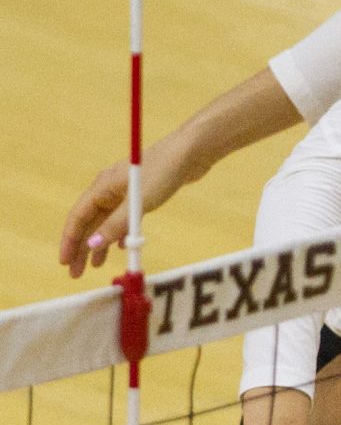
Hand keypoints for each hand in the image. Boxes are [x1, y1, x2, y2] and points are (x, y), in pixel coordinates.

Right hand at [60, 145, 190, 277]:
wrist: (193, 152)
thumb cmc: (164, 171)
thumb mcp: (139, 202)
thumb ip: (116, 224)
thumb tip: (93, 245)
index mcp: (102, 187)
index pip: (77, 217)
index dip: (69, 241)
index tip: (64, 262)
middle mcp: (109, 188)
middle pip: (89, 222)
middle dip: (81, 247)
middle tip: (76, 272)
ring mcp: (125, 191)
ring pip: (106, 221)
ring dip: (100, 243)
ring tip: (96, 265)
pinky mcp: (142, 194)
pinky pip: (124, 218)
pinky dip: (120, 233)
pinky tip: (122, 247)